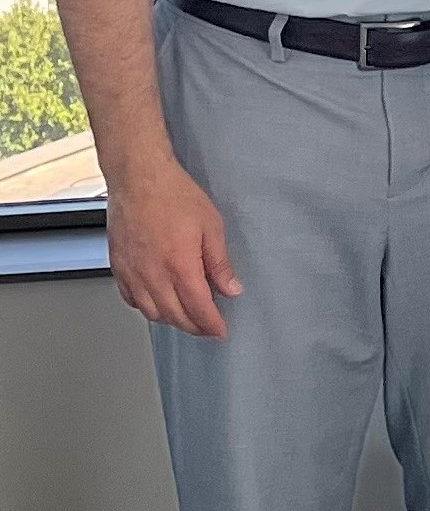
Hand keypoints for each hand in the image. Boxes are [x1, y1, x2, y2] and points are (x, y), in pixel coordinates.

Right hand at [107, 157, 241, 337]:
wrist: (138, 179)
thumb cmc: (174, 195)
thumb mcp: (211, 226)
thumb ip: (220, 263)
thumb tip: (231, 289)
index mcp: (179, 266)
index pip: (198, 308)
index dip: (211, 325)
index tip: (221, 331)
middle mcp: (152, 275)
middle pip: (174, 316)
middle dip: (194, 326)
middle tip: (208, 327)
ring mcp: (132, 273)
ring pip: (151, 312)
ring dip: (171, 320)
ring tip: (187, 317)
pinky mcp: (118, 267)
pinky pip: (131, 299)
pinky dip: (147, 308)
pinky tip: (158, 303)